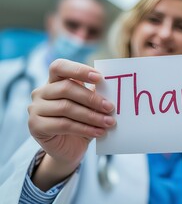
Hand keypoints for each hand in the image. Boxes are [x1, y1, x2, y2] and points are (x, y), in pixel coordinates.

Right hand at [28, 59, 114, 189]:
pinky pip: (63, 125)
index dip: (78, 70)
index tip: (99, 78)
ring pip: (66, 107)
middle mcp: (41, 92)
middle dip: (91, 98)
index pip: (59, 66)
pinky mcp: (35, 126)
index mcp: (54, 81)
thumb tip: (111, 87)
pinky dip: (84, 128)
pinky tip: (99, 132)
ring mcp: (35, 108)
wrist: (70, 148)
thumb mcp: (90, 106)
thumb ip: (95, 94)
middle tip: (110, 107)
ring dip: (91, 116)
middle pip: (66, 88)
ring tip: (109, 122)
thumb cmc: (82, 122)